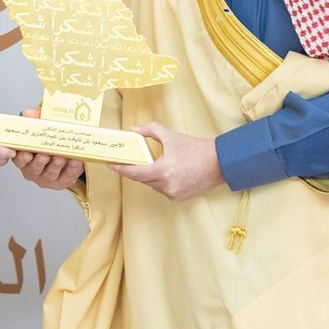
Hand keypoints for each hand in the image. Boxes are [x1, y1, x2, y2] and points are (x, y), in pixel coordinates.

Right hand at [10, 108, 85, 189]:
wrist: (65, 151)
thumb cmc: (48, 141)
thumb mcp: (41, 128)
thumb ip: (35, 119)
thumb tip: (29, 113)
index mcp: (24, 158)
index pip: (19, 159)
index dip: (21, 157)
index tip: (25, 153)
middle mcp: (33, 170)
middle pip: (34, 168)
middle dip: (40, 162)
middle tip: (44, 155)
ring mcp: (47, 178)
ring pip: (50, 174)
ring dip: (55, 166)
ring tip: (61, 157)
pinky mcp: (62, 181)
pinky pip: (67, 176)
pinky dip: (72, 168)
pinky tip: (76, 160)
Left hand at [107, 121, 222, 201]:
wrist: (219, 163)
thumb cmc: (196, 149)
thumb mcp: (172, 136)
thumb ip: (151, 130)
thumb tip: (134, 130)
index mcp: (162, 171)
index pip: (134, 172)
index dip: (120, 168)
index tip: (109, 163)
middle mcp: (166, 186)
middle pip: (142, 179)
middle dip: (135, 170)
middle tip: (129, 160)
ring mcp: (173, 194)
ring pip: (152, 185)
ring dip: (149, 176)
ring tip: (152, 164)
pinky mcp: (179, 198)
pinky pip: (162, 190)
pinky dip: (160, 182)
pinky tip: (166, 172)